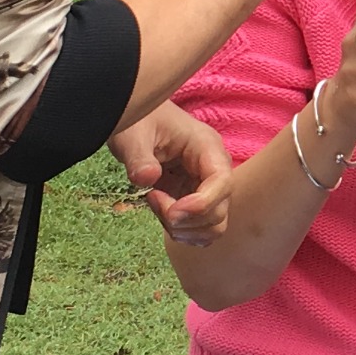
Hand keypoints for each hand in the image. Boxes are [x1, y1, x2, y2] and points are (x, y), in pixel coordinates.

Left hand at [111, 104, 232, 245]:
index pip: (222, 182)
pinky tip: (162, 215)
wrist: (141, 123)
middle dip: (185, 219)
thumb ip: (138, 157)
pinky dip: (183, 232)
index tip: (171, 212)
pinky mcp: (198, 201)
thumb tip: (146, 178)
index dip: (201, 204)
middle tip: (152, 199)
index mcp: (207, 147)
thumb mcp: (133, 135)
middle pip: (219, 210)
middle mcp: (216, 170)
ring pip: (214, 225)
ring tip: (156, 205)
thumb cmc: (141, 122)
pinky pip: (202, 228)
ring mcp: (209, 188)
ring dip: (183, 229)